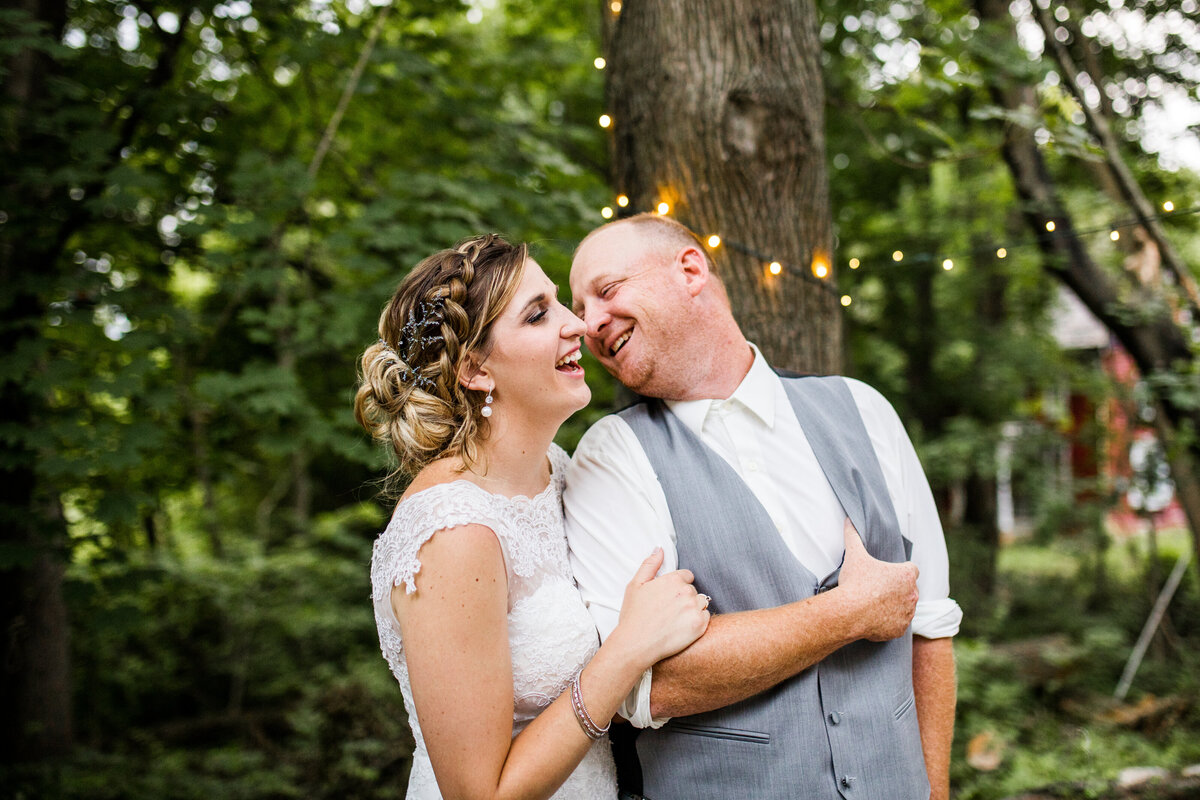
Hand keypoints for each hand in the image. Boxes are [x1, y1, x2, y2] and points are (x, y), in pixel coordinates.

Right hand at [613, 548, 709, 668]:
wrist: (636, 644)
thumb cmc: (634, 615)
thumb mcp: (635, 585)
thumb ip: (649, 564)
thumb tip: (659, 549)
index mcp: (672, 580)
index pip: (687, 576)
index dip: (678, 586)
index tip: (669, 598)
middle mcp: (686, 592)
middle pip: (693, 590)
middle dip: (685, 598)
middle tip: (669, 612)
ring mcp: (694, 609)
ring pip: (702, 603)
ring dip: (693, 609)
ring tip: (677, 620)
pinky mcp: (700, 625)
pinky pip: (706, 617)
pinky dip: (698, 622)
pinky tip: (683, 628)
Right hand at [837, 519, 917, 641]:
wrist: (850, 612)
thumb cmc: (856, 582)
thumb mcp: (854, 555)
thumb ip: (853, 536)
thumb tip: (849, 520)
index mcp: (906, 575)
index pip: (911, 570)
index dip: (900, 571)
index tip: (888, 574)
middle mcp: (913, 594)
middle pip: (909, 589)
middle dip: (897, 590)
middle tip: (878, 590)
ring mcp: (907, 613)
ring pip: (905, 608)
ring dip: (895, 606)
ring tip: (875, 605)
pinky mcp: (900, 629)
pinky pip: (897, 625)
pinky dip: (889, 623)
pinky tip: (874, 619)